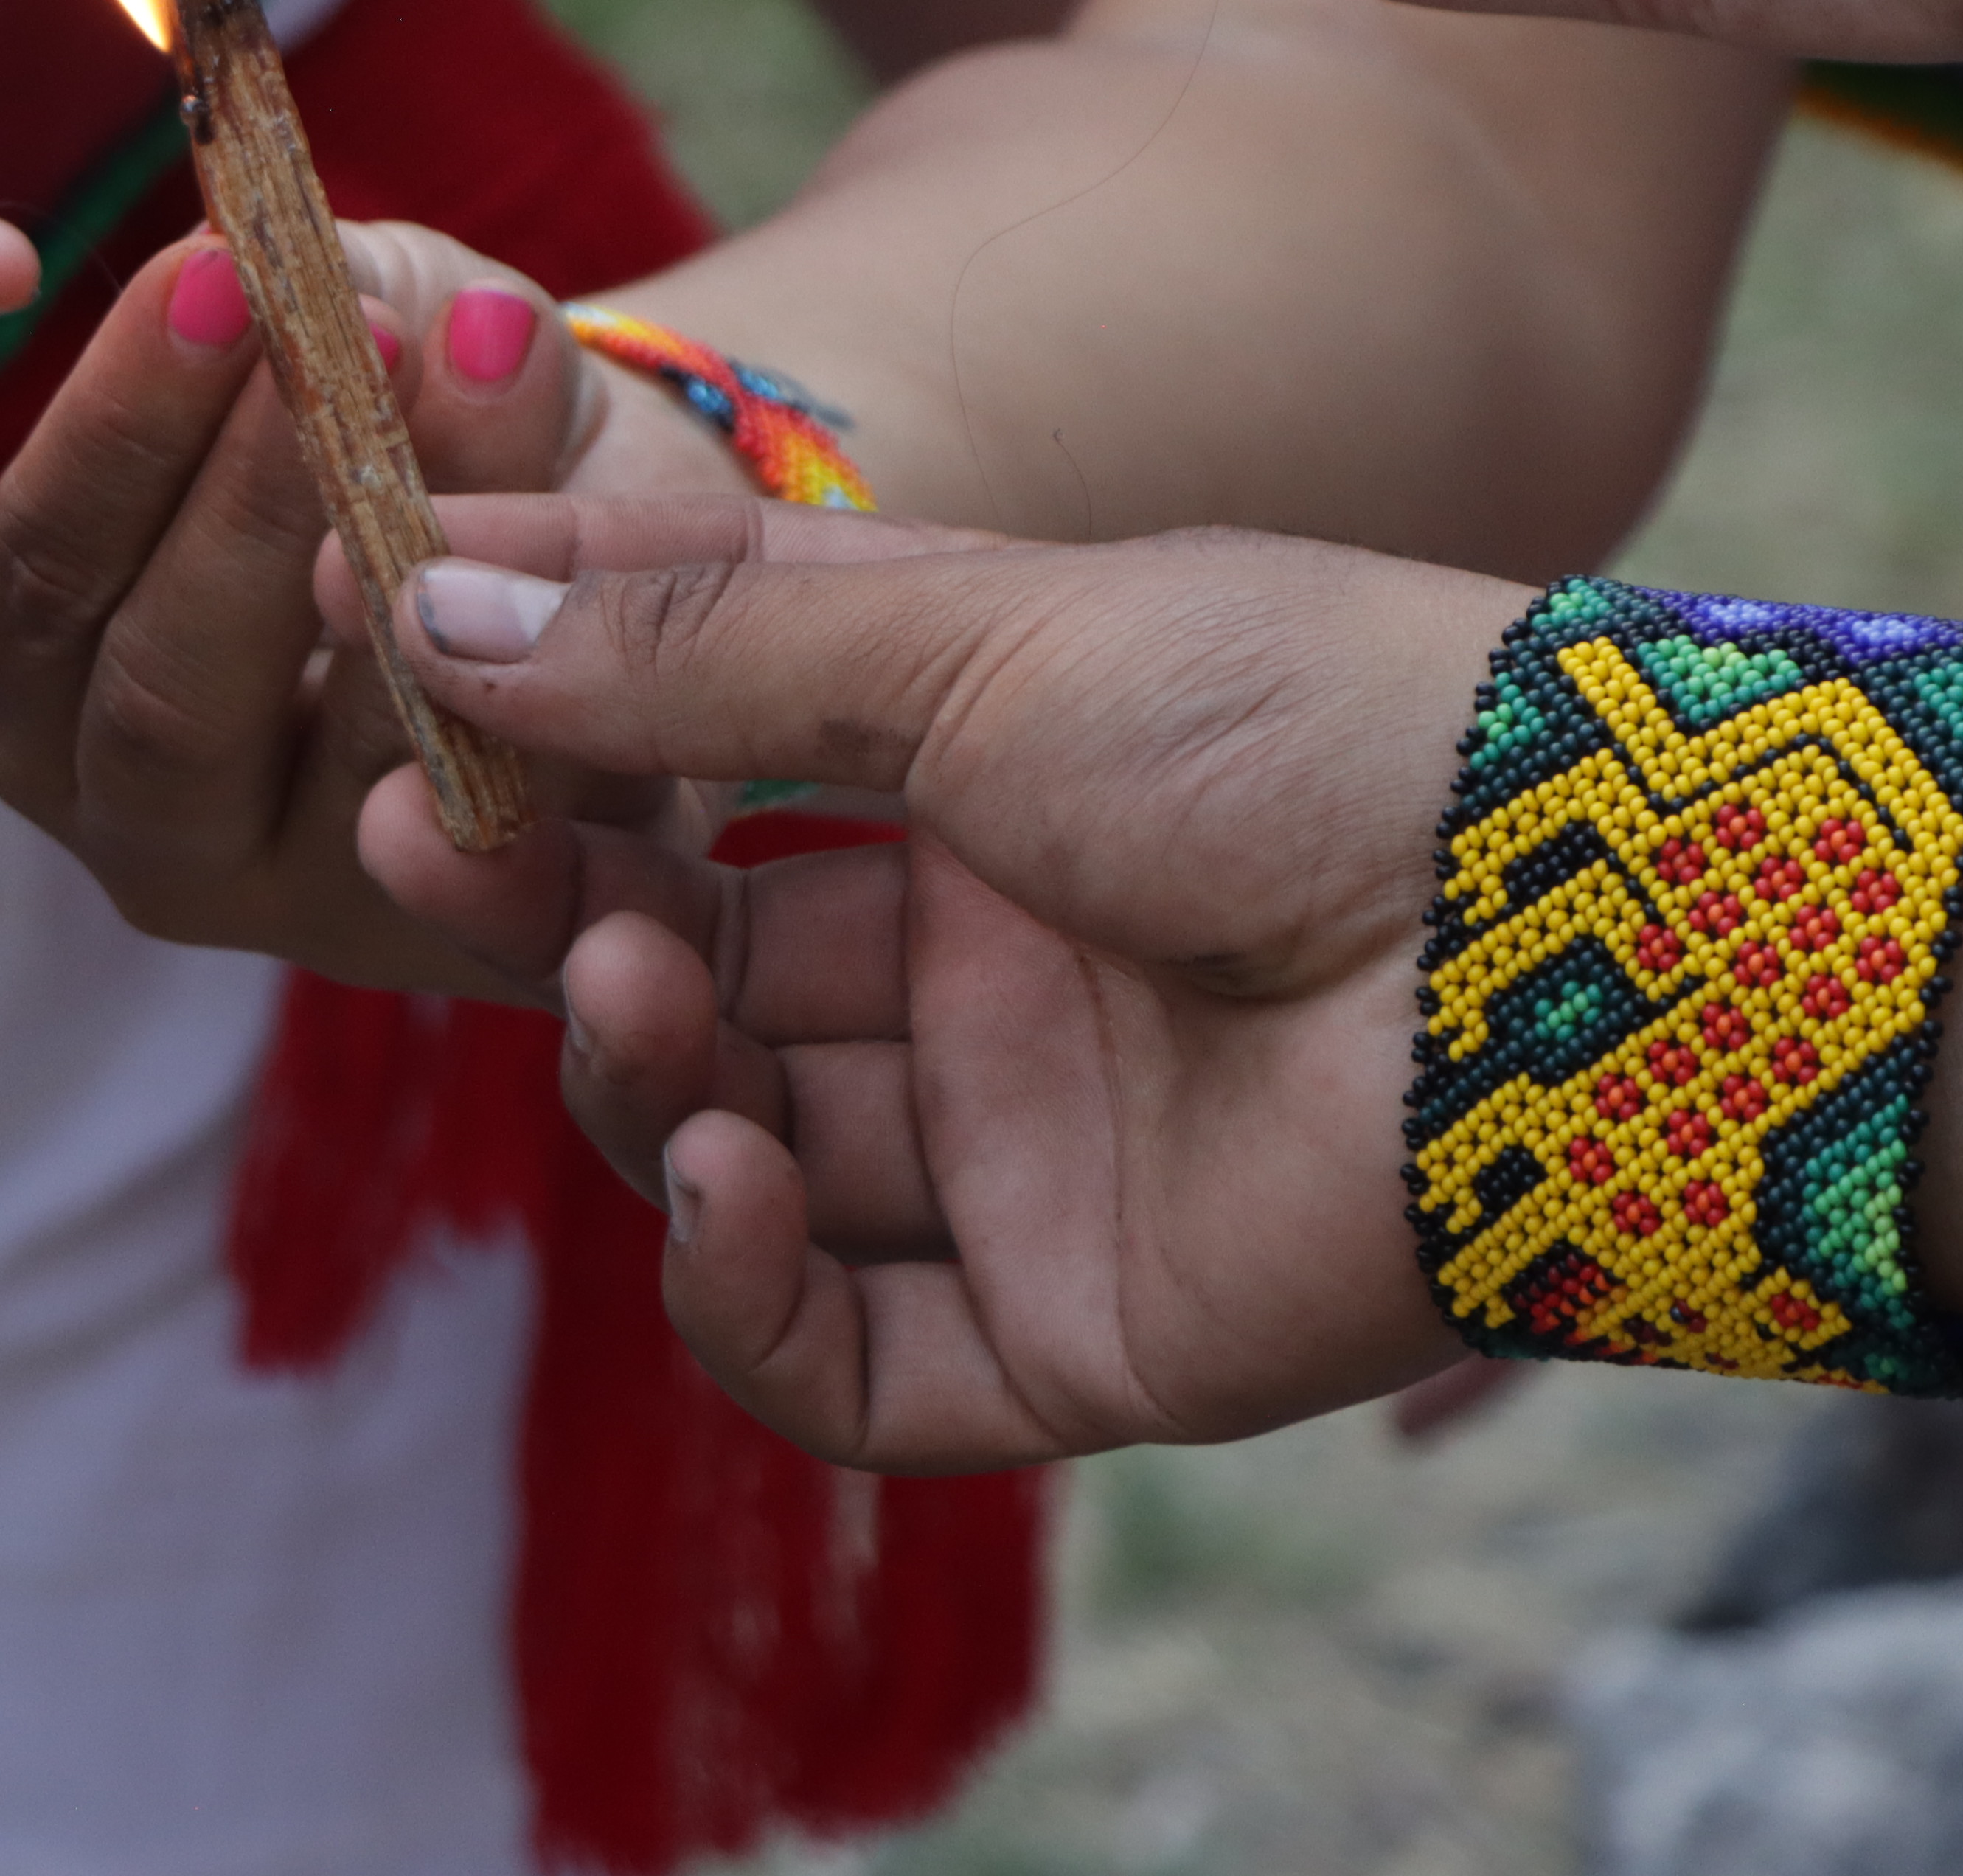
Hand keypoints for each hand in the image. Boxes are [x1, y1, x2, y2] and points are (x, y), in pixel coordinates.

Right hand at [0, 227, 727, 993]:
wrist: (607, 549)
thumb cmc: (418, 429)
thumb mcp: (348, 325)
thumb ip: (321, 296)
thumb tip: (336, 278)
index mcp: (48, 687)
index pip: (30, 581)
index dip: (113, 429)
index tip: (212, 273)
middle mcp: (146, 823)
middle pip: (162, 695)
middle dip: (257, 500)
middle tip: (359, 332)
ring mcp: (317, 904)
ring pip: (349, 758)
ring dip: (427, 558)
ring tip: (496, 356)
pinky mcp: (487, 944)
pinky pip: (522, 819)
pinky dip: (566, 663)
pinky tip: (614, 532)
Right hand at [342, 499, 1500, 1466]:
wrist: (1560, 920)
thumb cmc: (1294, 717)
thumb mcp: (967, 632)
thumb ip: (693, 651)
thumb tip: (423, 601)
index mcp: (986, 792)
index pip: (701, 800)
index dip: (552, 771)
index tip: (402, 700)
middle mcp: (996, 980)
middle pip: (698, 989)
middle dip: (558, 928)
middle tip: (443, 850)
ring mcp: (1031, 1163)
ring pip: (741, 1171)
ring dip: (639, 1086)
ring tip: (627, 995)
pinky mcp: (1076, 1333)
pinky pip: (844, 1361)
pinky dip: (733, 1292)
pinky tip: (710, 1178)